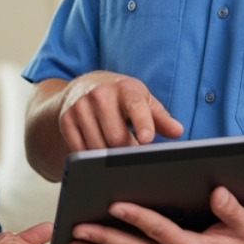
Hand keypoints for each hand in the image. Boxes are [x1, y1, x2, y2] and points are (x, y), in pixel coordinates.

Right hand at [58, 71, 183, 151]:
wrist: (84, 86)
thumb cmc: (121, 97)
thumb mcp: (143, 101)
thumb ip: (161, 117)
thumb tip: (177, 131)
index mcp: (125, 88)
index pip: (135, 106)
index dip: (142, 123)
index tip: (147, 139)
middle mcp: (100, 94)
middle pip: (116, 137)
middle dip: (127, 151)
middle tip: (134, 155)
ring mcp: (80, 107)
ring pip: (98, 147)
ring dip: (109, 157)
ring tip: (116, 152)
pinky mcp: (65, 120)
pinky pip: (80, 150)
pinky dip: (91, 157)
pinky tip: (98, 152)